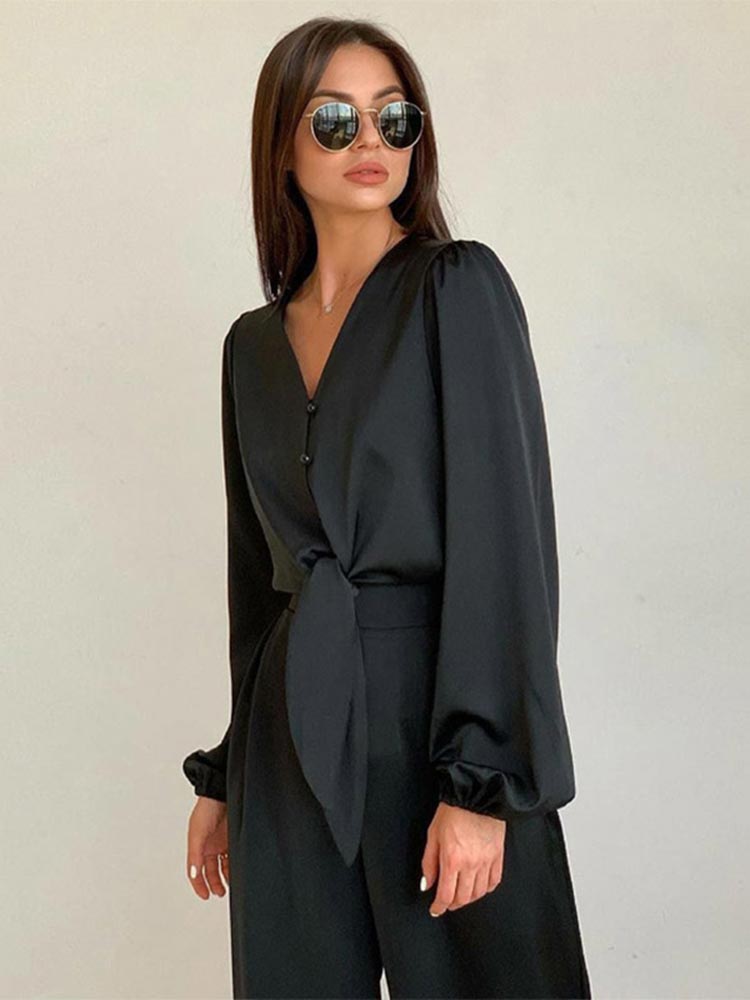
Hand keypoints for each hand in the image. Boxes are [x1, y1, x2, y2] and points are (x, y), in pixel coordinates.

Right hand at [186, 796, 228, 899]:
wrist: (222, 792)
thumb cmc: (207, 808)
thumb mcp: (197, 833)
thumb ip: (195, 855)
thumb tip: (194, 875)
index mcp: (198, 847)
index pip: (196, 871)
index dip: (199, 885)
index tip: (205, 896)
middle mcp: (209, 846)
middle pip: (210, 871)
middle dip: (214, 883)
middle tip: (220, 893)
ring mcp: (222, 842)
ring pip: (224, 865)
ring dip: (226, 876)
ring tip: (232, 884)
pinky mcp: (233, 838)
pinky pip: (234, 856)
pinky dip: (235, 865)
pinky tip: (239, 870)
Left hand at [420, 801, 505, 915]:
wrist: (476, 795)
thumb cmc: (453, 811)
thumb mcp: (433, 835)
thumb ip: (429, 862)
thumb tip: (427, 884)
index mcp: (452, 859)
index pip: (446, 894)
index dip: (439, 906)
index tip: (435, 909)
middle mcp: (471, 864)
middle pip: (463, 898)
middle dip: (452, 904)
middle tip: (447, 902)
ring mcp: (487, 861)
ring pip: (479, 893)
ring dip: (468, 899)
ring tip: (461, 895)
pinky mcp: (498, 856)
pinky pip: (494, 881)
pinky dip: (485, 889)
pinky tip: (479, 886)